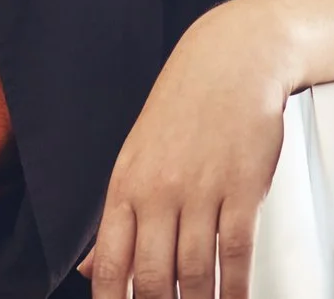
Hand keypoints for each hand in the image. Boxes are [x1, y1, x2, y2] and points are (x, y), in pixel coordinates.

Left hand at [85, 0, 291, 298]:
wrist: (233, 59)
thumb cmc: (185, 107)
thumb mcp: (136, 155)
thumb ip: (118, 216)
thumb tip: (90, 270)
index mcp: (126, 185)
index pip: (110, 262)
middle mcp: (160, 190)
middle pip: (153, 277)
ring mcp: (203, 190)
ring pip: (195, 271)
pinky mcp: (243, 187)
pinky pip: (236, 252)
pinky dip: (236, 288)